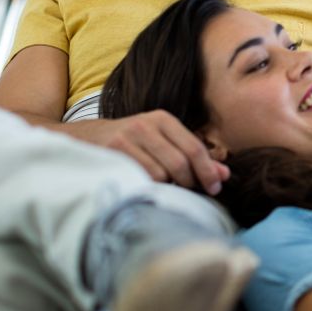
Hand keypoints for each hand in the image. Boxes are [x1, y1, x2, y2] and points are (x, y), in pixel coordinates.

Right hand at [96, 111, 229, 194]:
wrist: (87, 137)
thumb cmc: (134, 143)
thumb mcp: (163, 142)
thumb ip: (193, 156)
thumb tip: (224, 174)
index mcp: (164, 120)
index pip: (194, 147)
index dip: (207, 170)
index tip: (215, 187)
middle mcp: (147, 124)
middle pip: (180, 162)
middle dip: (190, 181)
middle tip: (192, 191)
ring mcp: (128, 137)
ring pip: (160, 173)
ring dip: (167, 186)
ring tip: (164, 185)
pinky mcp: (113, 151)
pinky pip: (140, 177)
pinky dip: (149, 186)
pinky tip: (147, 185)